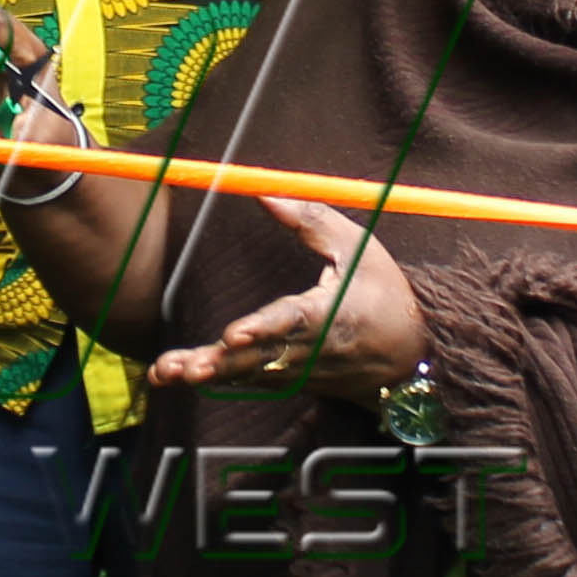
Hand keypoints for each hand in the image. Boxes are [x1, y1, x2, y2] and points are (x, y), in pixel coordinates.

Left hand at [146, 196, 422, 400]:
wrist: (411, 355)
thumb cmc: (384, 293)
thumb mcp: (359, 249)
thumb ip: (312, 220)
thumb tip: (263, 193)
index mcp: (330, 315)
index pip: (292, 323)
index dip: (263, 329)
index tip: (235, 335)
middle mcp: (310, 350)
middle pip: (259, 359)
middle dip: (219, 363)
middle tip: (182, 366)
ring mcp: (298, 372)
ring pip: (247, 376)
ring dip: (207, 375)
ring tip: (165, 373)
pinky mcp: (289, 382)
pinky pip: (247, 382)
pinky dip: (214, 382)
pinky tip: (173, 377)